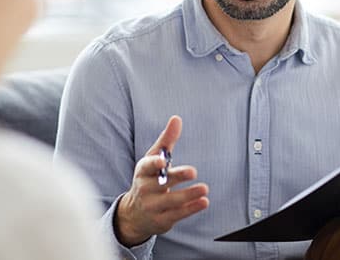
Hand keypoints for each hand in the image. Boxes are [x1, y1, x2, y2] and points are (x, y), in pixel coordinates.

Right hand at [115, 115, 209, 245]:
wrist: (135, 213)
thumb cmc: (148, 179)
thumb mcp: (153, 158)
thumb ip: (166, 140)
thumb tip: (176, 119)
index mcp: (143, 171)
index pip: (147, 167)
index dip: (154, 164)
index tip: (163, 161)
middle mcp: (145, 189)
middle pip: (161, 183)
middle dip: (177, 177)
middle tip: (193, 171)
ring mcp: (153, 206)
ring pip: (171, 201)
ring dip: (189, 195)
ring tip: (204, 188)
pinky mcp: (162, 220)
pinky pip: (177, 215)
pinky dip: (191, 208)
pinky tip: (203, 202)